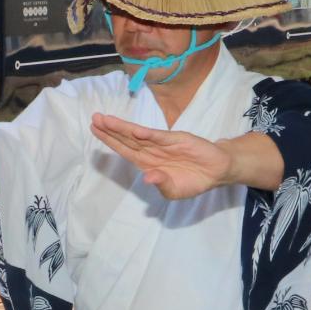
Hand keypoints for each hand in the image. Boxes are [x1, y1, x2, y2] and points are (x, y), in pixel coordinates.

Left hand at [90, 113, 234, 199]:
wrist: (216, 171)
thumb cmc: (192, 181)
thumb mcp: (175, 191)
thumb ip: (162, 184)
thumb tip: (148, 178)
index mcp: (147, 163)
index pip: (124, 150)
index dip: (110, 140)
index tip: (95, 130)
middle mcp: (152, 151)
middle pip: (127, 140)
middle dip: (110, 130)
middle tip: (94, 118)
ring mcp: (163, 144)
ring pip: (139, 136)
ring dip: (123, 128)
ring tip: (106, 120)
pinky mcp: (177, 140)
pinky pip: (159, 138)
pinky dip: (148, 135)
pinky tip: (135, 131)